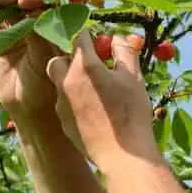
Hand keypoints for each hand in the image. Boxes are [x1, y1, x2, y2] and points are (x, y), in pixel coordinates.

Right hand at [0, 0, 64, 121]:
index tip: (28, 1)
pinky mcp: (4, 39)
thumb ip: (38, 36)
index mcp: (57, 28)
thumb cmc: (45, 86)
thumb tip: (31, 11)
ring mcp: (21, 32)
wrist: (27, 108)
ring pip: (12, 9)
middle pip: (29, 2)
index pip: (49, 4)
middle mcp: (40, 26)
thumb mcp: (44, 59)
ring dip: (4, 1)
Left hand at [46, 30, 159, 170]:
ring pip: (58, 82)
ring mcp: (61, 103)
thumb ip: (124, 52)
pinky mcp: (62, 121)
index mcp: (85, 67)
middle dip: (71, 58)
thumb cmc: (131, 114)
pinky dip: (73, 100)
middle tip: (91, 65)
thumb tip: (118, 38)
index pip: (78, 37)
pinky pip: (63, 102)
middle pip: (58, 58)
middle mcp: (66, 82)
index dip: (88, 36)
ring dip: (71, 79)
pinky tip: (92, 110)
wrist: (122, 156)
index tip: (97, 42)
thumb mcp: (133, 78)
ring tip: (93, 89)